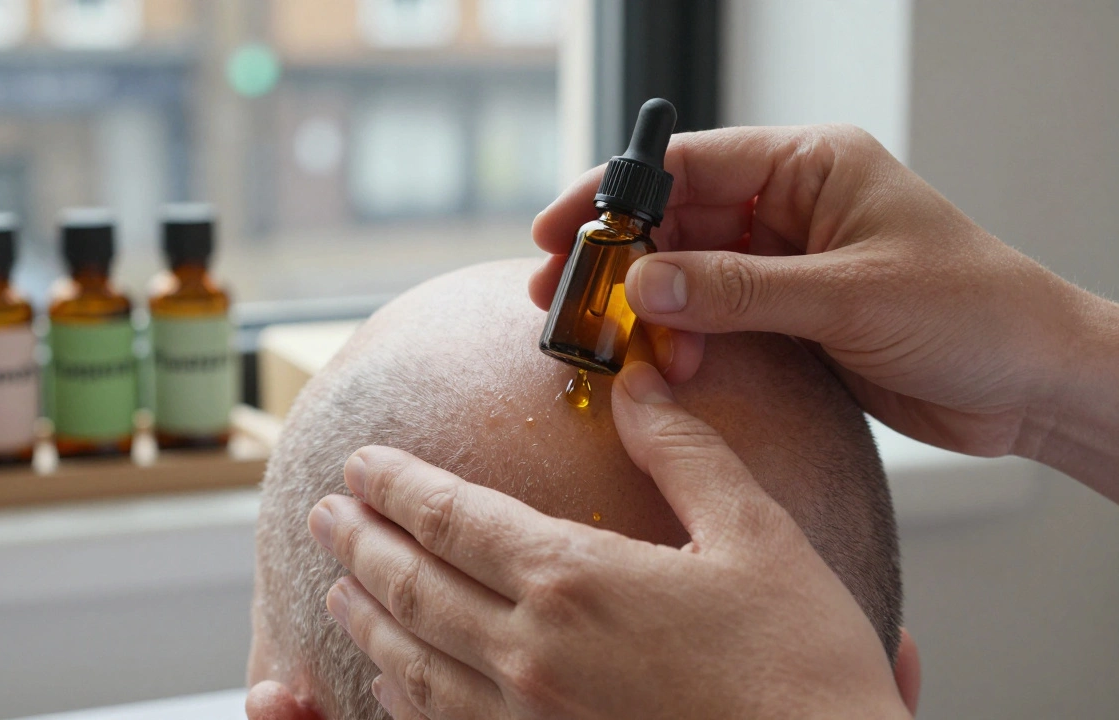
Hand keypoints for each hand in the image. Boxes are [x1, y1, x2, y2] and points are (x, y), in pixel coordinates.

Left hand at [307, 363, 910, 719]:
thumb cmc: (801, 665)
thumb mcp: (756, 535)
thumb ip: (683, 454)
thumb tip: (639, 383)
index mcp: (574, 578)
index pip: (452, 516)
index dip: (395, 485)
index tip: (358, 463)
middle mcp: (530, 651)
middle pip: (413, 585)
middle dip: (360, 542)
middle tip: (324, 515)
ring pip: (412, 660)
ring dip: (365, 616)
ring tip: (337, 587)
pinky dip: (402, 695)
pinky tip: (390, 681)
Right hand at [530, 124, 1117, 483]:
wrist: (1035, 382)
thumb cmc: (972, 312)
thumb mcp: (847, 296)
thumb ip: (740, 290)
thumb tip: (642, 285)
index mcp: (811, 166)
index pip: (689, 164)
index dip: (615, 195)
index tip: (559, 232)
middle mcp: (793, 205)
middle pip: (678, 220)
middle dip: (620, 259)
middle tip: (562, 298)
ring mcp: (790, 262)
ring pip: (691, 274)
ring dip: (649, 307)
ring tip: (610, 345)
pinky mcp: (793, 316)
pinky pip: (718, 317)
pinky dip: (683, 338)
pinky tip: (661, 362)